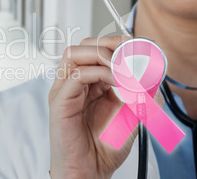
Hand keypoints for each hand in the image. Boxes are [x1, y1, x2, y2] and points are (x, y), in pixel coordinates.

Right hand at [48, 36, 135, 178]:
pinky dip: (98, 73)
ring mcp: (64, 91)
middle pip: (82, 46)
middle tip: (129, 55)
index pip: (94, 50)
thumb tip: (151, 75)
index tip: (138, 47)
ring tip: (121, 69)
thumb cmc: (102, 148)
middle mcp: (72, 84)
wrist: (88, 171)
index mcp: (87, 85)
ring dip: (101, 56)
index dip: (115, 44)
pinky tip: (115, 82)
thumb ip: (139, 94)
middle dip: (108, 44)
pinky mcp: (60, 101)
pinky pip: (75, 75)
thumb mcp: (130, 114)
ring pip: (73, 54)